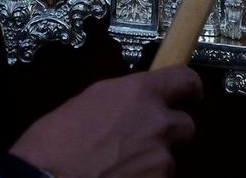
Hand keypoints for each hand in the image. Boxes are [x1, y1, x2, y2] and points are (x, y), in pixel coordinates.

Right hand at [8, 66, 201, 177]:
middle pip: (185, 125)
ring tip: (119, 166)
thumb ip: (123, 100)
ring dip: (151, 162)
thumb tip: (133, 106)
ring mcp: (161, 159)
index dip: (190, 88)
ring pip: (168, 158)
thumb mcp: (90, 101)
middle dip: (168, 132)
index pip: (186, 80)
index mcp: (140, 93)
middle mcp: (158, 122)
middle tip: (143, 141)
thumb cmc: (56, 143)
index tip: (190, 93)